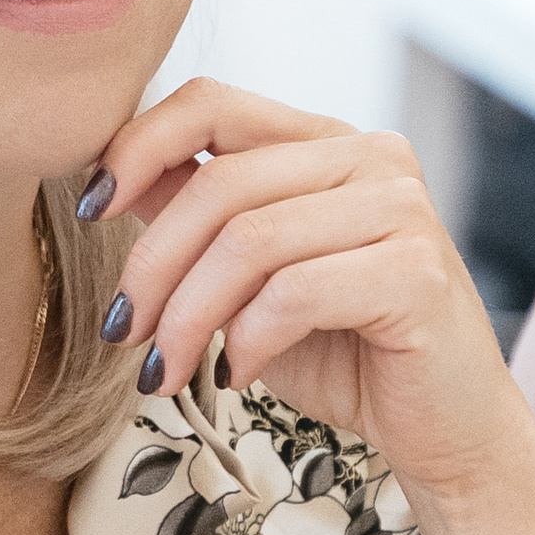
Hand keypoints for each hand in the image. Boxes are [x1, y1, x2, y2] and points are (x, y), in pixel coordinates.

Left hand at [85, 76, 534, 525]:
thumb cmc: (344, 353)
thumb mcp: (249, 280)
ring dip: (188, 317)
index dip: (136, 146)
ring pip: (249, 241)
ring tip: (165, 370)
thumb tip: (110, 180)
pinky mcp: (416, 272)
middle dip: (151, 266)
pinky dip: (247, 341)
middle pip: (219, 184)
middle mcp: (371, 157)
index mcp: (327, 141)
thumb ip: (197, 223)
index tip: (89, 208)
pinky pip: (294, 293)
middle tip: (124, 332)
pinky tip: (240, 375)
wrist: (444, 431)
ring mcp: (401, 209)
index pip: (212, 103)